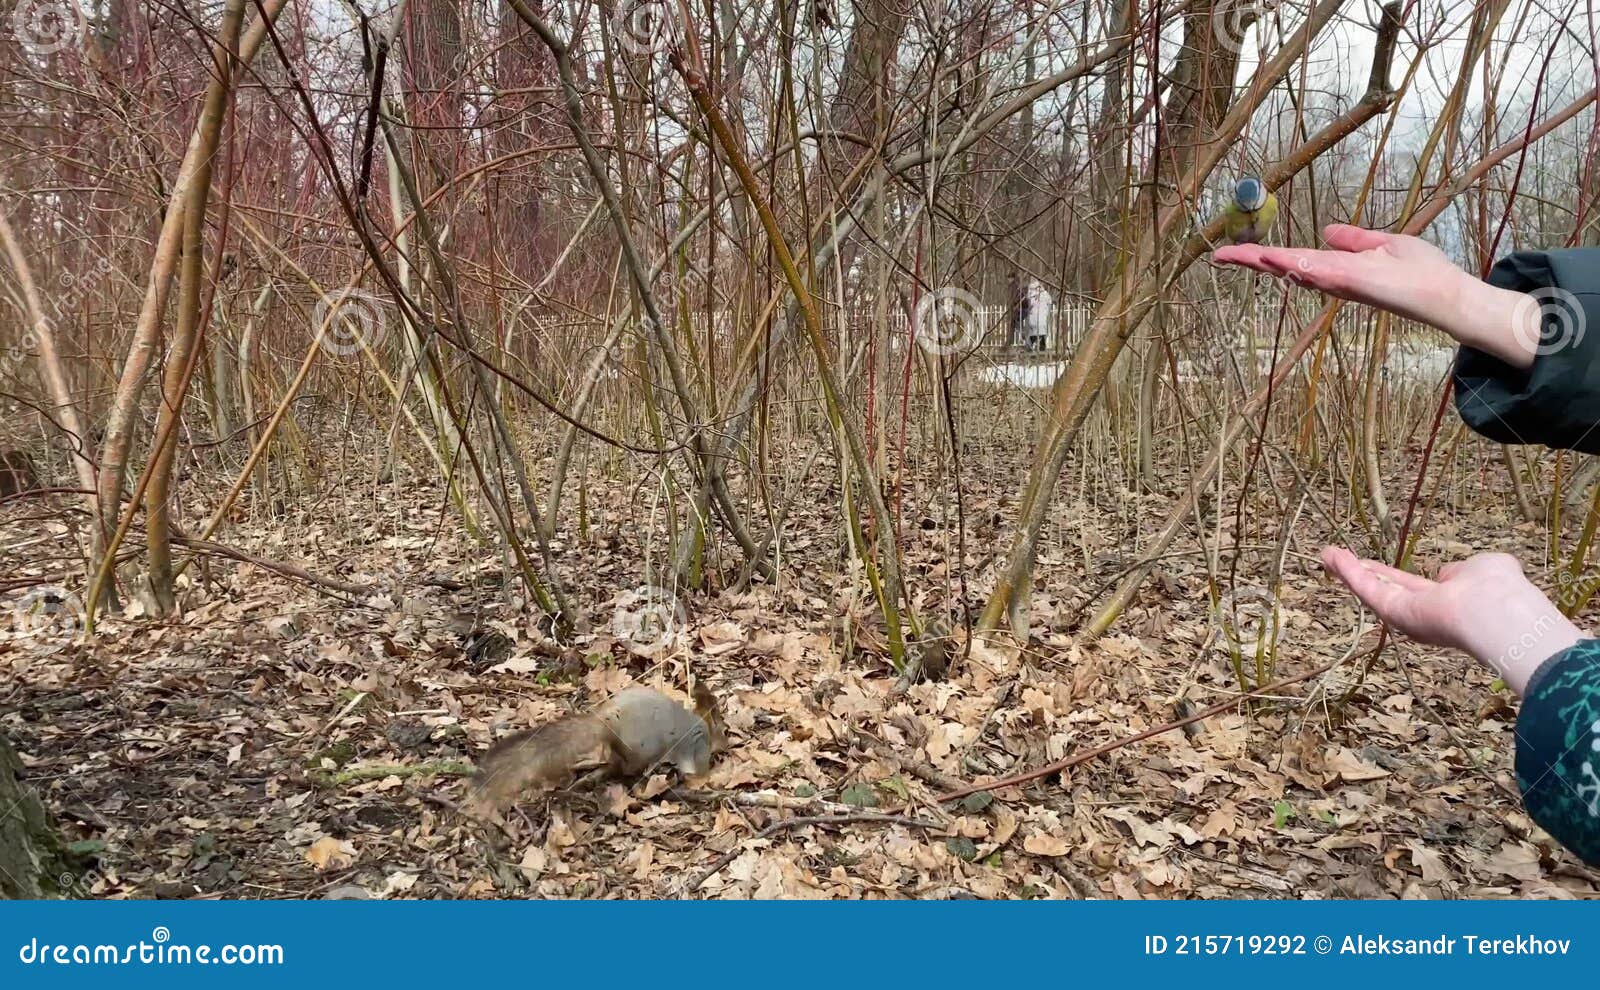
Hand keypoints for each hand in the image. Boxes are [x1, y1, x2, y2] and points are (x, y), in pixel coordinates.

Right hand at [1213, 224, 1537, 368]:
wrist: (1446, 293)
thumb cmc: (1422, 272)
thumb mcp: (1384, 245)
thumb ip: (1355, 239)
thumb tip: (1328, 231)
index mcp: (1336, 267)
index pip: (1292, 259)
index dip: (1262, 256)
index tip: (1233, 253)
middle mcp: (1332, 277)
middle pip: (1284, 266)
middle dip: (1251, 261)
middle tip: (1218, 256)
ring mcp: (1340, 281)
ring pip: (1293, 269)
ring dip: (1263, 262)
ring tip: (1232, 255)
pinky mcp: (1354, 281)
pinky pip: (1317, 271)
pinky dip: (1293, 265)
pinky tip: (1273, 258)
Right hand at [1320, 547, 1580, 693]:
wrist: (1497, 614)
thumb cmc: (1499, 589)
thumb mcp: (1487, 566)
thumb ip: (1465, 570)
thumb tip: (1446, 574)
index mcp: (1449, 600)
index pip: (1416, 586)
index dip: (1395, 576)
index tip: (1377, 565)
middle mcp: (1425, 611)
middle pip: (1387, 589)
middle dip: (1363, 573)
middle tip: (1339, 559)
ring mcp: (1408, 615)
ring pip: (1373, 589)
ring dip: (1349, 570)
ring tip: (1326, 554)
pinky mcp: (1395, 613)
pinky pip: (1369, 590)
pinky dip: (1349, 572)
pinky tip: (1331, 556)